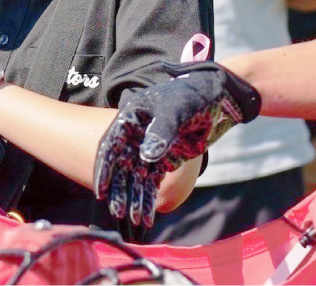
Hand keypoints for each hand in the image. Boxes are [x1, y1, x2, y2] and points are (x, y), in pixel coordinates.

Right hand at [94, 62, 260, 225]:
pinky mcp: (163, 160)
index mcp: (130, 118)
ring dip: (134, 199)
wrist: (215, 97)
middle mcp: (135, 136)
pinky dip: (149, 198)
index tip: (101, 190)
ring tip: (134, 220)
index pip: (111, 146)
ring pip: (136, 178)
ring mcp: (149, 149)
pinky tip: (148, 216)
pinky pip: (152, 182)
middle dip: (119, 190)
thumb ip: (161, 131)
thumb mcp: (175, 110)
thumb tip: (146, 155)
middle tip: (118, 212)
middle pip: (121, 167)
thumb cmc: (190, 96)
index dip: (104, 169)